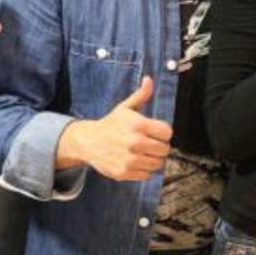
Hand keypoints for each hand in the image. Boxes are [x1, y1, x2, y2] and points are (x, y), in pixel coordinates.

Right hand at [57, 76, 172, 181]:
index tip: (157, 132)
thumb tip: (149, 79)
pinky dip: (145, 169)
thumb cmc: (111, 124)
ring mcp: (129, 159)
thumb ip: (141, 95)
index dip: (164, 132)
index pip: (167, 132)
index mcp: (137, 124)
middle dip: (161, 146)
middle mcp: (134, 142)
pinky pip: (147, 174)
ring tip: (145, 152)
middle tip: (151, 143)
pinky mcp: (124, 172)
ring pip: (158, 163)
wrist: (88, 142)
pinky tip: (137, 161)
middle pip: (164, 149)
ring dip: (154, 159)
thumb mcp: (125, 107)